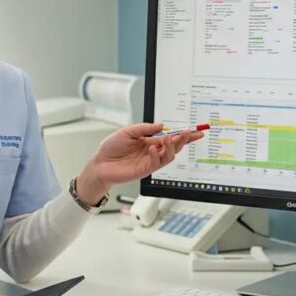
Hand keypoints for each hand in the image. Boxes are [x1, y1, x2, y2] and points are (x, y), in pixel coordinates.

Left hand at [75, 123, 203, 204]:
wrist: (100, 163)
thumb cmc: (111, 147)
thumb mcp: (128, 131)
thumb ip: (145, 128)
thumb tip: (161, 125)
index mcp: (150, 141)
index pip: (171, 137)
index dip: (183, 135)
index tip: (195, 131)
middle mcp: (152, 151)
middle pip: (174, 146)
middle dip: (183, 140)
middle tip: (189, 133)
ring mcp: (150, 161)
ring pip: (168, 156)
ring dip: (172, 147)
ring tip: (171, 139)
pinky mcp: (145, 170)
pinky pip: (156, 163)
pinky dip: (156, 155)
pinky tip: (152, 148)